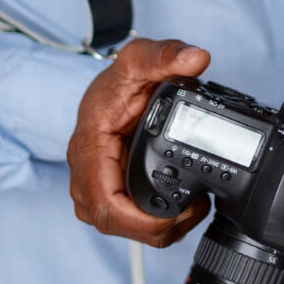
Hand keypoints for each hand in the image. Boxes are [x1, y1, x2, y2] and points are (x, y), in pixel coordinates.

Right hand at [68, 38, 212, 247]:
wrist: (111, 88)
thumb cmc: (118, 80)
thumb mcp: (139, 59)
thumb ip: (166, 54)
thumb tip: (196, 57)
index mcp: (89, 147)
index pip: (103, 203)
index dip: (138, 220)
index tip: (175, 215)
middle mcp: (87, 171)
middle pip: (110, 222)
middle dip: (152, 229)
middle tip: (193, 213)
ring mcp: (96, 182)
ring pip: (117, 224)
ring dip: (153, 229)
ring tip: (191, 213)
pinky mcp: (110, 188)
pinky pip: (124, 217)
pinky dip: (151, 221)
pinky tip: (180, 211)